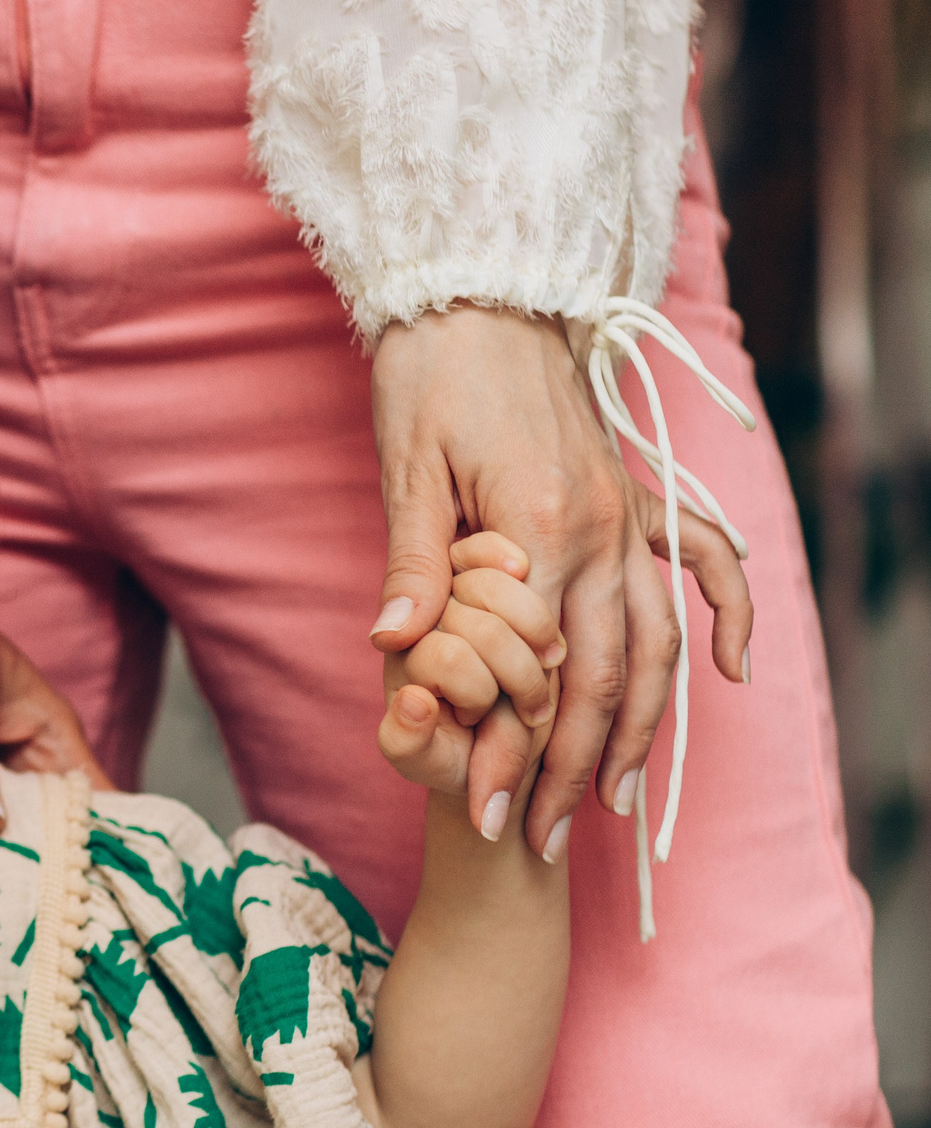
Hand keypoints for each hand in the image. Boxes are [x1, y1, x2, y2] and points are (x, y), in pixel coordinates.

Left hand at [371, 307, 751, 856]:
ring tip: (622, 801)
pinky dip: (725, 612)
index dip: (507, 749)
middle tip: (539, 840)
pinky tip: (733, 672)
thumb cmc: (428, 372)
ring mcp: (628, 509)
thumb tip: (393, 644)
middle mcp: (600, 527)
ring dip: (642, 726)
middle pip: (598, 676)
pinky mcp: (637, 489)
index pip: (528, 670)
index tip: (483, 813)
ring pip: (653, 640)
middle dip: (571, 767)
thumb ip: (412, 560)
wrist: (477, 287)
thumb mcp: (403, 465)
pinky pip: (699, 557)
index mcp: (538, 526)